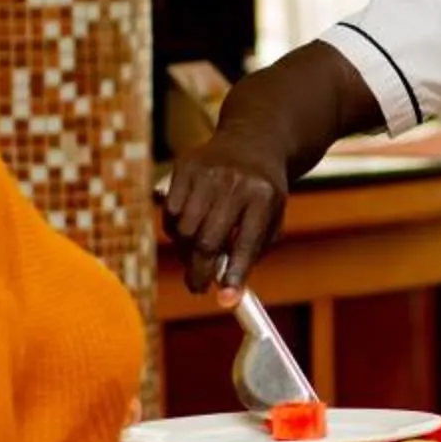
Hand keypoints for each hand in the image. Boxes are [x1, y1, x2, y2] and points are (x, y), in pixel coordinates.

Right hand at [165, 128, 293, 303]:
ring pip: (183, 229)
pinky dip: (174, 228)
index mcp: (264, 196)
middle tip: (198, 287)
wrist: (253, 142)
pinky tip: (187, 230)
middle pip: (206, 240)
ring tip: (196, 254)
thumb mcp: (271, 219)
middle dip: (200, 271)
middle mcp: (234, 182)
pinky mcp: (185, 166)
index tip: (225, 298)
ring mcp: (207, 172)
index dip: (234, 274)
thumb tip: (227, 292)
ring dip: (186, 251)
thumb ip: (251, 253)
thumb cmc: (263, 192)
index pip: (246, 243)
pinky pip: (169, 211)